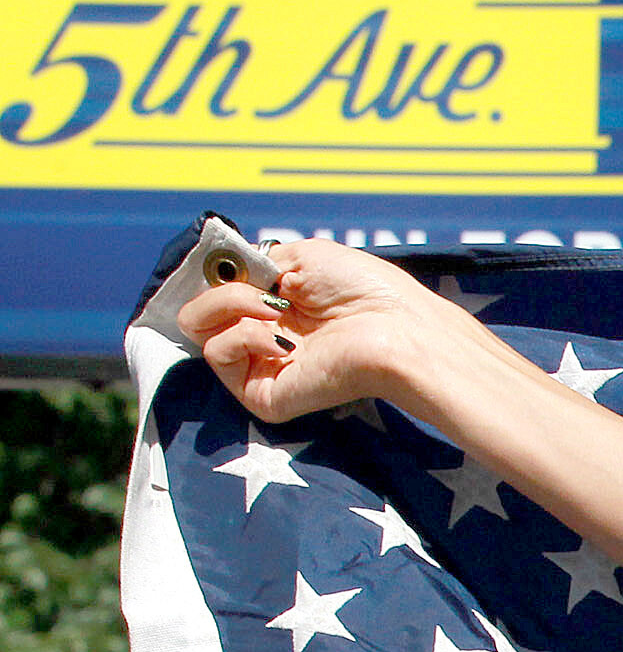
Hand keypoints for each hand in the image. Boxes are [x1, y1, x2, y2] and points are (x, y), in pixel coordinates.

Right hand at [175, 235, 477, 422]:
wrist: (396, 329)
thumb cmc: (365, 289)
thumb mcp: (303, 257)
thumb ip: (257, 264)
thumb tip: (225, 272)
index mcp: (276, 307)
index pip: (217, 292)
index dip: (215, 274)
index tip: (230, 263)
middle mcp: (265, 338)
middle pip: (197, 312)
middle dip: (222, 289)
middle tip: (264, 292)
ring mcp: (261, 366)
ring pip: (197, 329)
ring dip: (231, 304)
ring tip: (276, 310)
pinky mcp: (261, 394)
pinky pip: (219, 355)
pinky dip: (244, 335)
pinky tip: (283, 339)